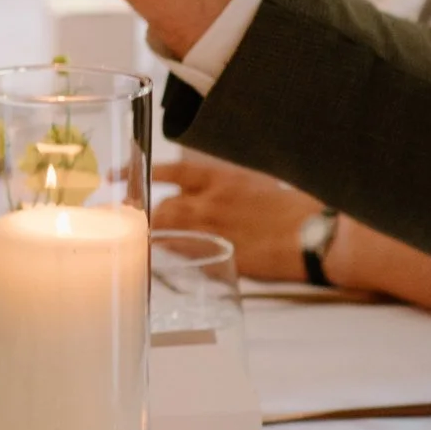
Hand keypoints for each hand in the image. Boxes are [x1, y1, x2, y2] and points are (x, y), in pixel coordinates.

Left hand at [154, 148, 314, 278]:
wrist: (312, 234)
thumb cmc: (294, 209)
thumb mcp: (257, 183)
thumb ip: (226, 189)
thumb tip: (211, 199)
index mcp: (221, 176)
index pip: (170, 170)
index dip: (139, 172)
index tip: (118, 175)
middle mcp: (210, 199)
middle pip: (165, 205)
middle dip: (152, 214)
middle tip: (140, 222)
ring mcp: (213, 228)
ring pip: (169, 229)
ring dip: (158, 234)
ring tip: (152, 240)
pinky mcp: (218, 255)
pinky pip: (183, 254)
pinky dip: (174, 254)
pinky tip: (173, 258)